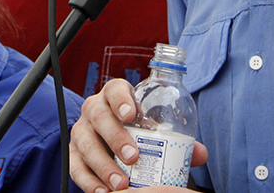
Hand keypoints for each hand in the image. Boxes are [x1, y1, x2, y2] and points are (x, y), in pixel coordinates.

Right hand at [69, 78, 206, 191]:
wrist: (110, 138)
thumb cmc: (136, 130)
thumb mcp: (152, 128)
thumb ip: (175, 139)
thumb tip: (199, 153)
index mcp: (114, 96)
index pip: (115, 90)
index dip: (121, 100)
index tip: (131, 115)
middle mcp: (94, 109)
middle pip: (99, 116)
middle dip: (115, 136)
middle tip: (133, 156)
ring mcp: (81, 131)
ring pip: (86, 143)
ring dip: (103, 164)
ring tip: (121, 183)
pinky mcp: (74, 153)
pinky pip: (76, 166)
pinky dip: (88, 181)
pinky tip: (103, 192)